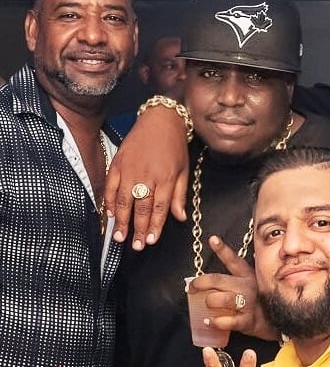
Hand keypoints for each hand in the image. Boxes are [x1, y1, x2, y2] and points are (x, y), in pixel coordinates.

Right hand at [104, 104, 189, 249]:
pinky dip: (109, 202)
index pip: (159, 208)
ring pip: (124, 200)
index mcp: (165, 178)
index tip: (150, 241)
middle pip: (140, 207)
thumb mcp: (183, 171)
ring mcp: (130, 169)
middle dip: (137, 229)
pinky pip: (111, 186)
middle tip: (135, 246)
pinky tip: (110, 215)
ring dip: (122, 220)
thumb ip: (179, 195)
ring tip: (119, 237)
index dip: (154, 226)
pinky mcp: (117, 162)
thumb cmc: (175, 147)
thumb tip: (180, 218)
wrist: (160, 120)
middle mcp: (146, 175)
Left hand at [188, 236, 277, 339]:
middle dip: (200, 283)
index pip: (233, 260)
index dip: (222, 249)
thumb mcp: (252, 285)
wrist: (276, 323)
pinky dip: (214, 321)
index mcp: (247, 275)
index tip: (213, 239)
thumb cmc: (259, 303)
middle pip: (218, 280)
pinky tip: (208, 321)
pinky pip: (226, 321)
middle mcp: (247, 287)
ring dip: (209, 301)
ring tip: (206, 305)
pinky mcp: (247, 321)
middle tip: (191, 287)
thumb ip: (234, 281)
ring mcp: (247, 304)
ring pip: (220, 299)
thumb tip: (209, 281)